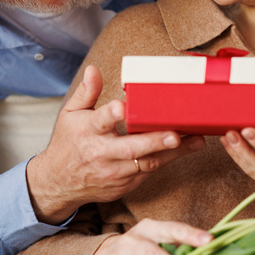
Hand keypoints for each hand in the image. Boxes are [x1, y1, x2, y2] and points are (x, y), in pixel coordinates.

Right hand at [27, 65, 204, 223]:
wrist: (60, 183)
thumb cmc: (68, 143)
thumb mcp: (70, 115)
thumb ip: (86, 92)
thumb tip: (93, 70)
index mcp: (88, 132)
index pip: (100, 120)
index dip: (111, 114)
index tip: (121, 107)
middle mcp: (101, 154)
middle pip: (131, 148)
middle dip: (155, 141)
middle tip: (175, 134)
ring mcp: (114, 172)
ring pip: (147, 163)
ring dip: (173, 152)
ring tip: (195, 140)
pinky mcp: (125, 184)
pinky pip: (149, 172)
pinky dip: (167, 160)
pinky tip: (185, 148)